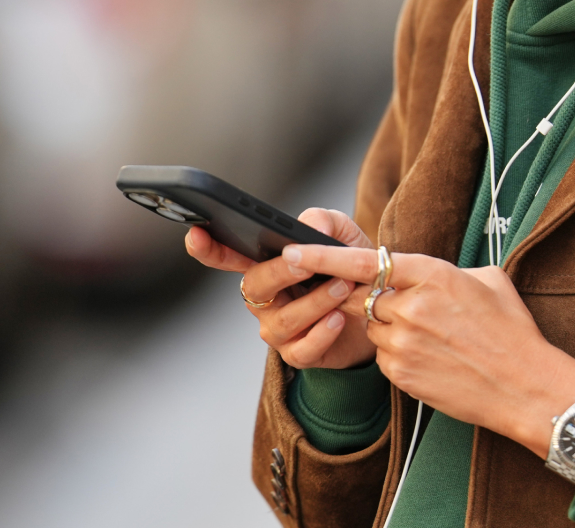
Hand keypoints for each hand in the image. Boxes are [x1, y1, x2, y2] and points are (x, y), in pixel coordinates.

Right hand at [185, 209, 377, 370]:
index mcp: (266, 266)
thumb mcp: (342, 235)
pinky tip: (340, 318)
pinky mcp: (299, 353)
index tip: (196, 233)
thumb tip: (308, 227)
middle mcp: (264, 299)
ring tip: (342, 286)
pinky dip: (322, 332)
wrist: (378, 309)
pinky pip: (302, 348)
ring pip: (283, 319)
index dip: (207, 248)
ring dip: (314, 301)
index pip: (227, 256)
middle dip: (280, 273)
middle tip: (307, 264)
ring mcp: (278, 328)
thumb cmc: (351, 269)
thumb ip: (323, 221)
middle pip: (255, 285)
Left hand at [285, 243, 574, 458]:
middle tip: (397, 303)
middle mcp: (411, 306)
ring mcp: (402, 342)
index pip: (365, 262)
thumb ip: (446, 271)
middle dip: (369, 298)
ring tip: (432, 337)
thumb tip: (424, 274)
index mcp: (432, 274)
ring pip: (373, 327)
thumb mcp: (488, 281)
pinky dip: (398, 354)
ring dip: (390, 328)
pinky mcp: (399, 373)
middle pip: (362, 297)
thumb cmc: (512, 331)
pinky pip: (383, 356)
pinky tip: (432, 358)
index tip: (295, 250)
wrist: (524, 385)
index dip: (325, 256)